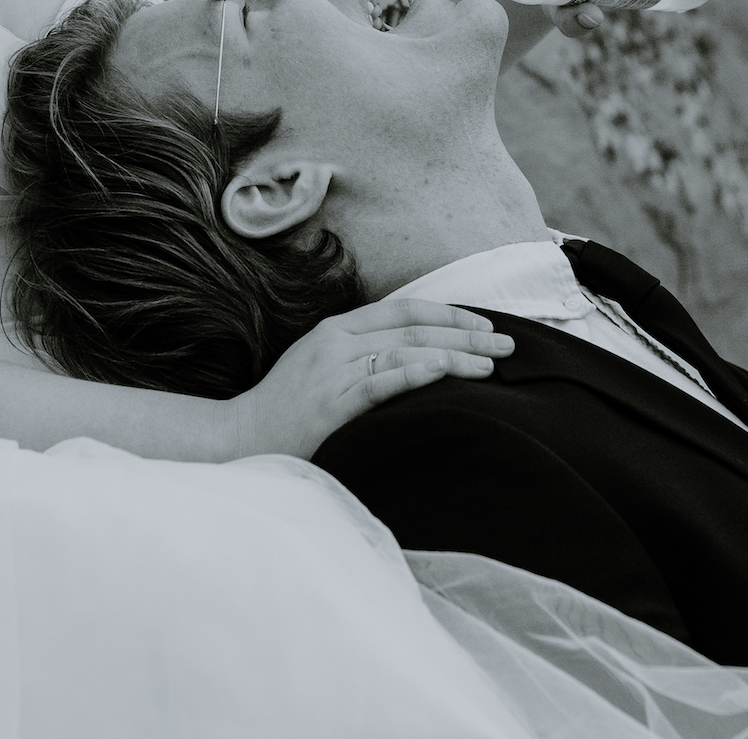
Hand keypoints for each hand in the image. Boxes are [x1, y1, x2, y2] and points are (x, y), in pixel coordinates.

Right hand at [227, 299, 512, 458]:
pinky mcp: (331, 403)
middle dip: (466, 333)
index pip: (404, 309)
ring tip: (491, 364)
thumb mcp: (323, 369)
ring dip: (454, 355)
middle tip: (507, 344)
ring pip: (406, 351)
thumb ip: (361, 355)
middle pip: (414, 328)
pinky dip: (415, 372)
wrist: (239, 438)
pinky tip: (444, 369)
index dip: (449, 313)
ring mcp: (332, 370)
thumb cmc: (286, 411)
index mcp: (337, 330)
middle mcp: (336, 342)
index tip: (486, 324)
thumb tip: (418, 355)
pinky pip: (380, 382)